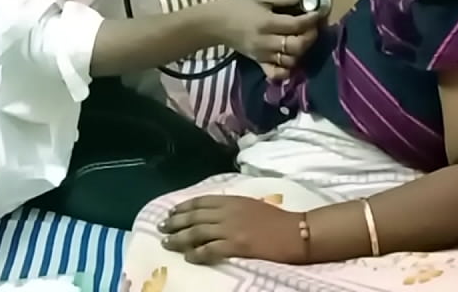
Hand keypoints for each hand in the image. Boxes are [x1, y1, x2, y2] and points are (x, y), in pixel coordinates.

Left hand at [158, 195, 307, 264]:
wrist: (296, 232)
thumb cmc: (277, 220)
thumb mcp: (250, 205)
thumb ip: (231, 207)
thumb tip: (211, 213)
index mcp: (232, 200)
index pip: (200, 202)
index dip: (182, 207)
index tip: (170, 212)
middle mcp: (227, 212)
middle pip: (194, 217)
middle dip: (175, 223)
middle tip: (161, 228)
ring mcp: (231, 229)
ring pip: (197, 232)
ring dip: (179, 239)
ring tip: (167, 244)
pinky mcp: (237, 245)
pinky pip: (210, 250)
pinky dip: (197, 254)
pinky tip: (188, 258)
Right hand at [210, 0, 321, 79]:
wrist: (214, 24)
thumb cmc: (237, 6)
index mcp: (266, 23)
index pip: (296, 25)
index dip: (311, 19)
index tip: (318, 12)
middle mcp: (266, 42)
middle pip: (297, 46)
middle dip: (310, 36)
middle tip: (312, 27)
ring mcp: (262, 55)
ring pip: (291, 60)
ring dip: (301, 51)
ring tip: (301, 39)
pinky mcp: (259, 63)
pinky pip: (276, 74)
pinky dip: (287, 70)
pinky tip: (290, 59)